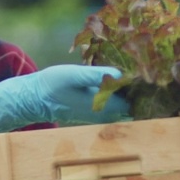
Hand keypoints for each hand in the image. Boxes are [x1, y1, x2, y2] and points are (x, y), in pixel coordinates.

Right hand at [0, 65, 130, 132]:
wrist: (34, 99)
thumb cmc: (53, 85)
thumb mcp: (74, 75)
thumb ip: (97, 76)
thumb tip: (122, 75)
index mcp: (105, 107)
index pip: (136, 99)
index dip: (143, 84)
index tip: (144, 67)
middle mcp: (106, 114)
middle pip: (134, 103)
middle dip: (140, 87)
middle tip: (142, 65)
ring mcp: (101, 114)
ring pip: (125, 103)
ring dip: (129, 89)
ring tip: (132, 67)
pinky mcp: (96, 110)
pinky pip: (116, 102)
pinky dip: (120, 91)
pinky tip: (118, 76)